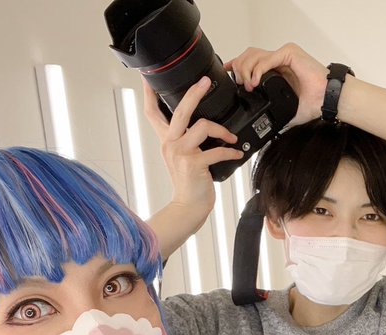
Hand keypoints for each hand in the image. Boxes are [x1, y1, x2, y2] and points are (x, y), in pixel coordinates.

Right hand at [143, 77, 243, 215]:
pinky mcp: (193, 164)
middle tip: (204, 81)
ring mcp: (180, 153)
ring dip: (221, 130)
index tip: (148, 76)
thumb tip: (203, 124)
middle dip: (193, 93)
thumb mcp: (183, 157)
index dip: (149, 93)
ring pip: (201, 126)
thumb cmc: (189, 182)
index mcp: (166, 140)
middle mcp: (170, 143)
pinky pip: (216, 151)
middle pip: (179, 110)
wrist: (188, 207)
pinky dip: (230, 151)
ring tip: (231, 137)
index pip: (151, 112)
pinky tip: (237, 152)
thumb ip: (187, 140)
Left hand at [225, 43, 328, 126]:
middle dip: (238, 68)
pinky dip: (257, 69)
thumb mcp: (287, 110)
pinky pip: (267, 59)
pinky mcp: (289, 53)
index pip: (251, 61)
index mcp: (277, 69)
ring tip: (247, 84)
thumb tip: (269, 128)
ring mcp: (284, 54)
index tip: (227, 73)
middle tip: (238, 83)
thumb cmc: (315, 102)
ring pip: (254, 54)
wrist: (328, 100)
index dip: (237, 65)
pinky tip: (255, 81)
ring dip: (246, 69)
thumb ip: (276, 114)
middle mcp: (279, 59)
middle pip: (249, 55)